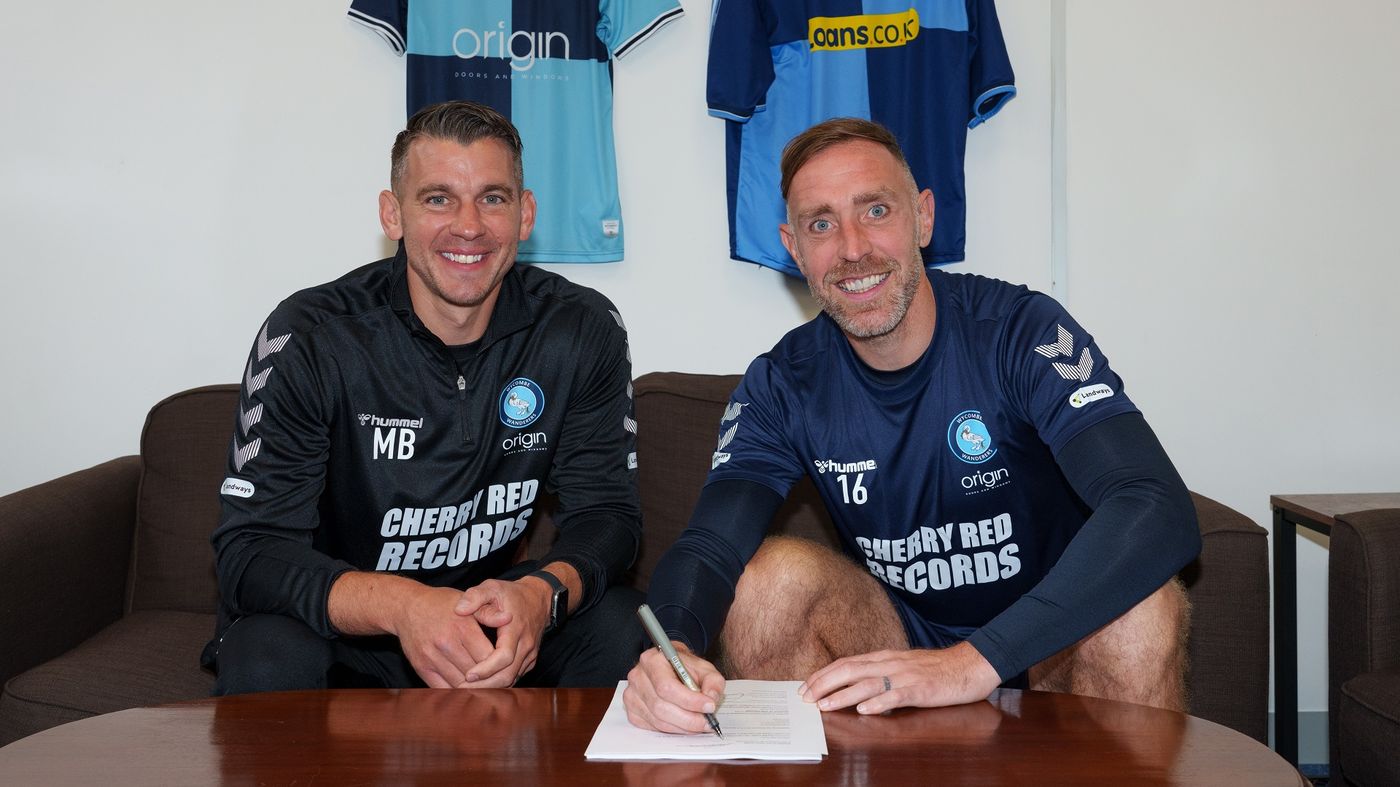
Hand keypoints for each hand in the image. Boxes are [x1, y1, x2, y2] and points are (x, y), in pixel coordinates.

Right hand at [390, 584, 497, 688]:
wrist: (406, 607)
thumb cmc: (441, 604)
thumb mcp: (466, 601)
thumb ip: (488, 613)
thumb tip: (509, 618)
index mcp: (462, 627)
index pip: (488, 656)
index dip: (498, 664)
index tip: (505, 666)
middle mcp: (446, 643)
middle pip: (475, 673)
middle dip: (488, 679)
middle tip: (499, 681)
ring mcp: (432, 657)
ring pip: (459, 684)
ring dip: (472, 688)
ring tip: (484, 687)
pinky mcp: (421, 667)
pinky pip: (441, 688)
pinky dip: (454, 692)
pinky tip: (464, 689)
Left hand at [450, 576, 551, 686]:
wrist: (538, 598)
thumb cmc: (511, 594)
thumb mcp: (492, 587)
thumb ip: (474, 596)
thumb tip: (459, 610)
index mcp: (515, 628)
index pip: (504, 656)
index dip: (486, 669)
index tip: (468, 675)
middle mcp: (526, 644)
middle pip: (508, 674)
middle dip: (485, 686)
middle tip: (460, 690)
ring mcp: (530, 654)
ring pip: (512, 679)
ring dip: (490, 688)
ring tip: (467, 691)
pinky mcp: (529, 660)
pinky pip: (515, 677)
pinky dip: (498, 684)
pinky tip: (481, 686)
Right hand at [622, 643, 724, 733]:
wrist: (670, 667)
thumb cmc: (685, 668)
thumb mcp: (704, 668)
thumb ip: (713, 681)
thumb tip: (711, 699)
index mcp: (653, 660)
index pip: (667, 686)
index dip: (689, 700)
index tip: (709, 707)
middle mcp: (637, 676)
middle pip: (661, 707)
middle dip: (688, 719)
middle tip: (707, 722)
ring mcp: (632, 695)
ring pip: (658, 720)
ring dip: (682, 727)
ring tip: (699, 724)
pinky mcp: (632, 711)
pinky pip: (652, 727)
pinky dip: (672, 730)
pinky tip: (684, 724)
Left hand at [798, 641, 1000, 714]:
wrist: (969, 665)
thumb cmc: (936, 669)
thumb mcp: (903, 666)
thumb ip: (880, 673)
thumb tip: (854, 685)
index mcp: (885, 658)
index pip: (847, 662)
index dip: (824, 674)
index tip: (806, 686)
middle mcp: (890, 664)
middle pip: (850, 670)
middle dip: (824, 683)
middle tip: (806, 698)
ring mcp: (905, 676)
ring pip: (868, 683)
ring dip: (843, 695)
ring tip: (825, 706)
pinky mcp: (921, 690)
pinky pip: (897, 695)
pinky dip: (879, 702)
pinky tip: (866, 710)